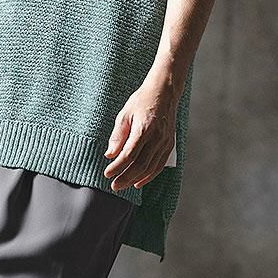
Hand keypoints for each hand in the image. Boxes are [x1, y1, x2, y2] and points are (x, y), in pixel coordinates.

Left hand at [103, 76, 178, 190]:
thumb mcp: (125, 113)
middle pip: (140, 165)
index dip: (117, 167)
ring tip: (123, 185)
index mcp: (144, 128)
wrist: (164, 92)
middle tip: (114, 186)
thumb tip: (110, 154)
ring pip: (150, 168)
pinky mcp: (170, 144)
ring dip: (136, 179)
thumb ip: (118, 135)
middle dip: (126, 177)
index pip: (129, 154)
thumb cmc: (142, 100)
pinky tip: (139, 181)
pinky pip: (159, 165)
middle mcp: (157, 137)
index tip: (107, 173)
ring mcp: (165, 142)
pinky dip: (149, 176)